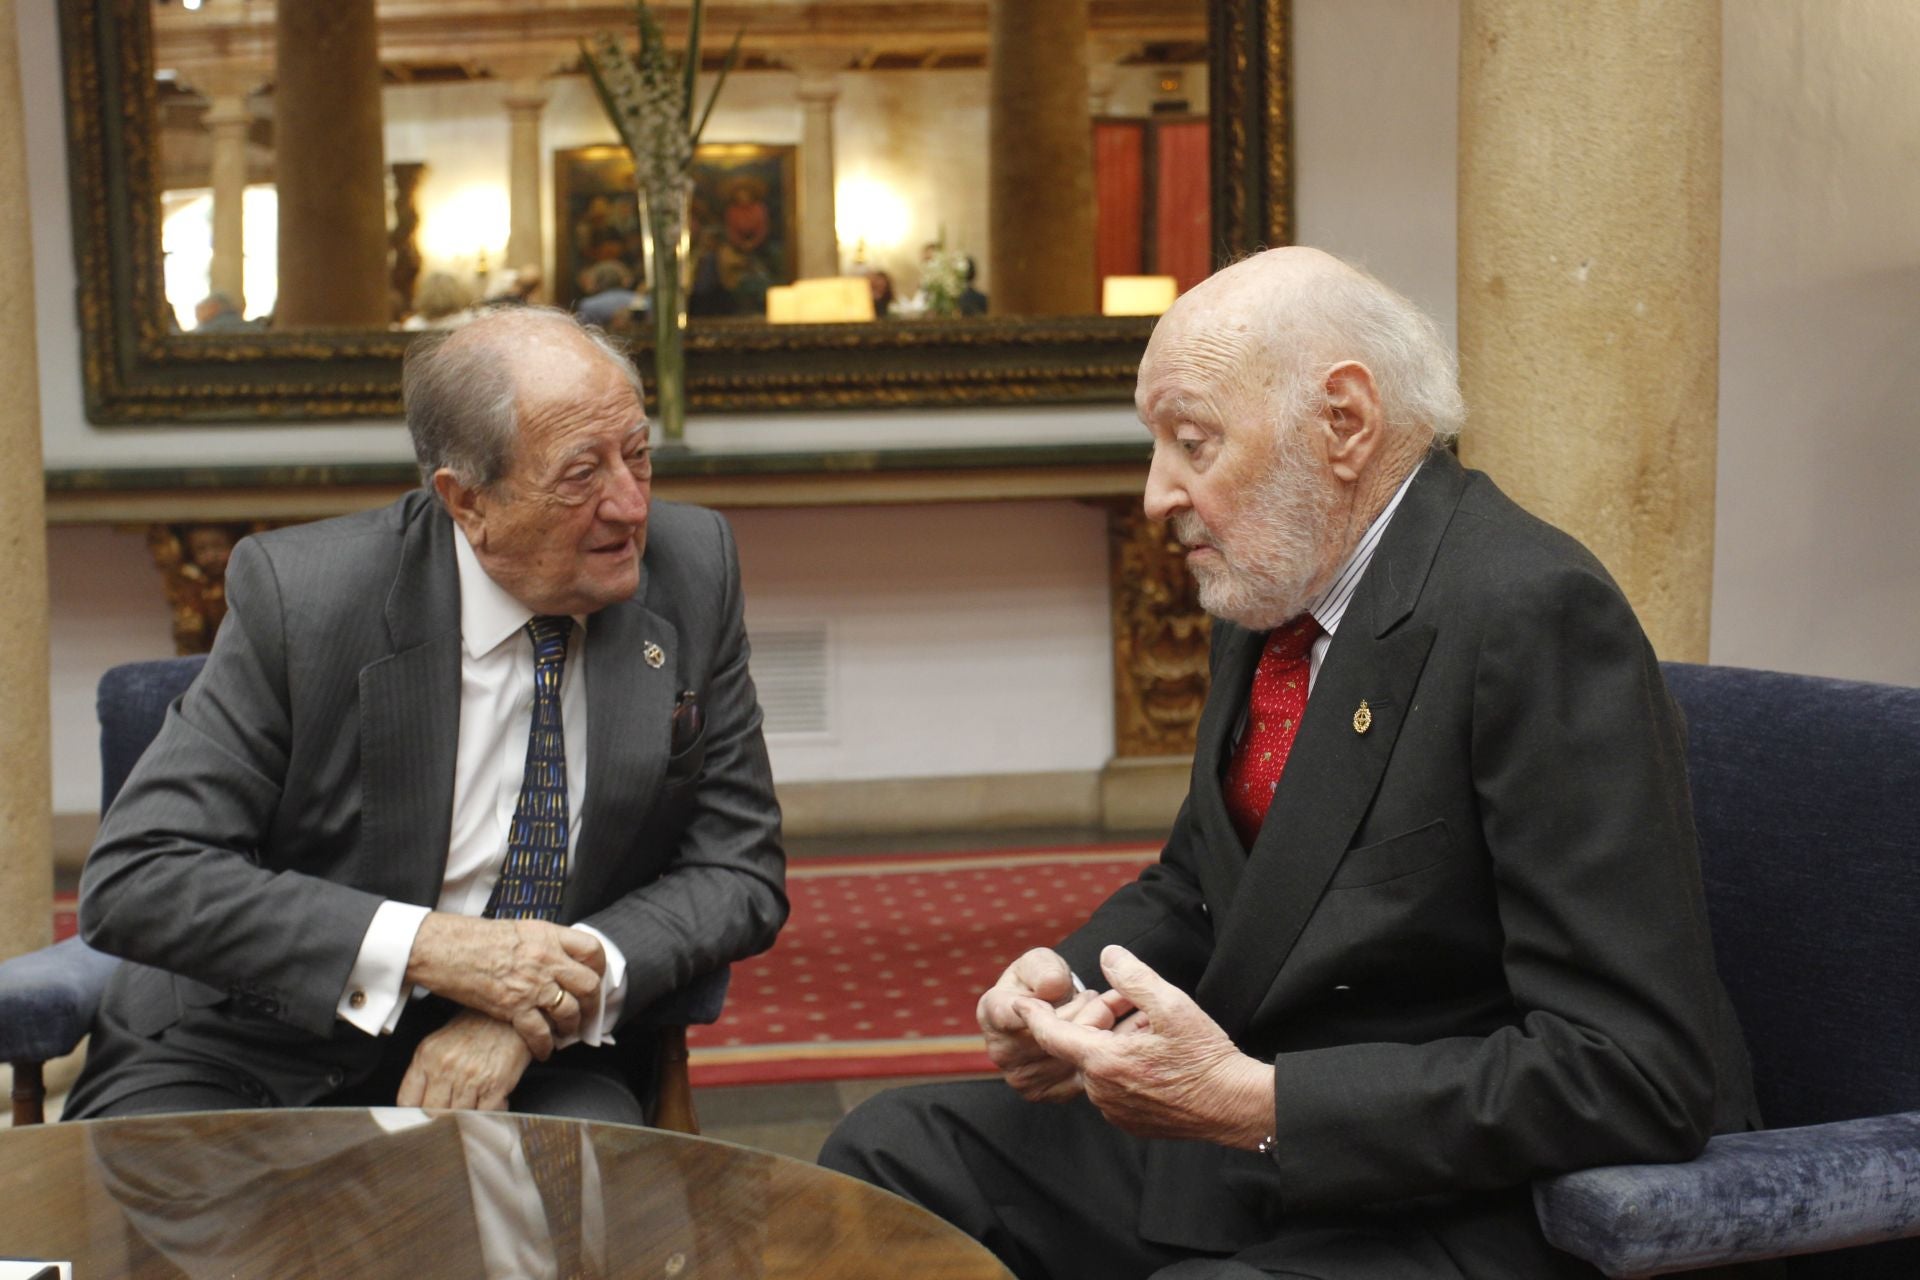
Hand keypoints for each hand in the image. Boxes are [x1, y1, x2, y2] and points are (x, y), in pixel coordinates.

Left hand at [396, 1010, 533, 1110]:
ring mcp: (471, 1078)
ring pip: (457, 1118)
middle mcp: (446, 1067)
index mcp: (427, 1055)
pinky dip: (486, 1115)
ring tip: (471, 1103)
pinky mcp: (495, 1086)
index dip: (412, 1113)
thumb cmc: (477, 1026)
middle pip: (431, 1114)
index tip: (419, 1117)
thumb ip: (425, 1071)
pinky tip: (488, 1102)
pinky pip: (484, 1116)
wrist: (511, 1015)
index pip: (407, 1101)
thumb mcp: (440, 1042)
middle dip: (439, 1118)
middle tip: (448, 1114)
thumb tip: (417, 1104)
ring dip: (465, 1116)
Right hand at [404, 914, 604, 1059]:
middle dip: (593, 1005)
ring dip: (571, 1027)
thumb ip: (544, 943)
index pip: (592, 949)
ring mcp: (531, 983)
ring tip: (567, 1034)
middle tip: (590, 1016)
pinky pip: (540, 1032)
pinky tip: (544, 1051)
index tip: (597, 979)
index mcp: (548, 935)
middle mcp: (546, 958)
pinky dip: (545, 1045)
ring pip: (569, 1011)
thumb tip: (559, 957)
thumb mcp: (519, 929)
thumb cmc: (475, 939)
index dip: (600, 967)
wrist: (444, 948)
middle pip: (588, 984)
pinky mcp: (513, 1006)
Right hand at [976, 947, 1091, 1101]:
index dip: (1043, 1005)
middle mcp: (1000, 1052)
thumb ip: (1044, 969)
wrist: (1047, 1012)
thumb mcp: (1041, 962)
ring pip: (1070, 1058)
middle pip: (1051, 1038)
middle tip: (1098, 997)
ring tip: (1102, 1014)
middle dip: (1083, 1013)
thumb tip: (1051, 988)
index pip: (1013, 1015)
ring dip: (1096, 1035)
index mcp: (992, 1013)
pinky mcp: (1044, 1094)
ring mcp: (1021, 1078)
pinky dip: (1099, 1059)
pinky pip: (1079, 1078)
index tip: (1066, 992)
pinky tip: (1102, 1039)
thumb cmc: (1041, 981)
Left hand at [1022, 945, 1273, 1146]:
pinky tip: (1155, 1057)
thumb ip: (1133, 977)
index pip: (1052, 1035)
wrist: (1234, 1106)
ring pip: (1099, 1067)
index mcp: (1104, 1061)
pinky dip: (1124, 1068)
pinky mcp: (1130, 1123)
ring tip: (1151, 1030)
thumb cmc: (1205, 1056)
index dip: (1033, 1016)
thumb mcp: (1172, 1004)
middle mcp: (1101, 1091)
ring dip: (1114, 1045)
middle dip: (1098, 1021)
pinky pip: (1114, 1088)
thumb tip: (1107, 954)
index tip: (1018, 1002)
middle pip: (1082, 1047)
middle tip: (1131, 1003)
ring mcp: (1115, 1111)